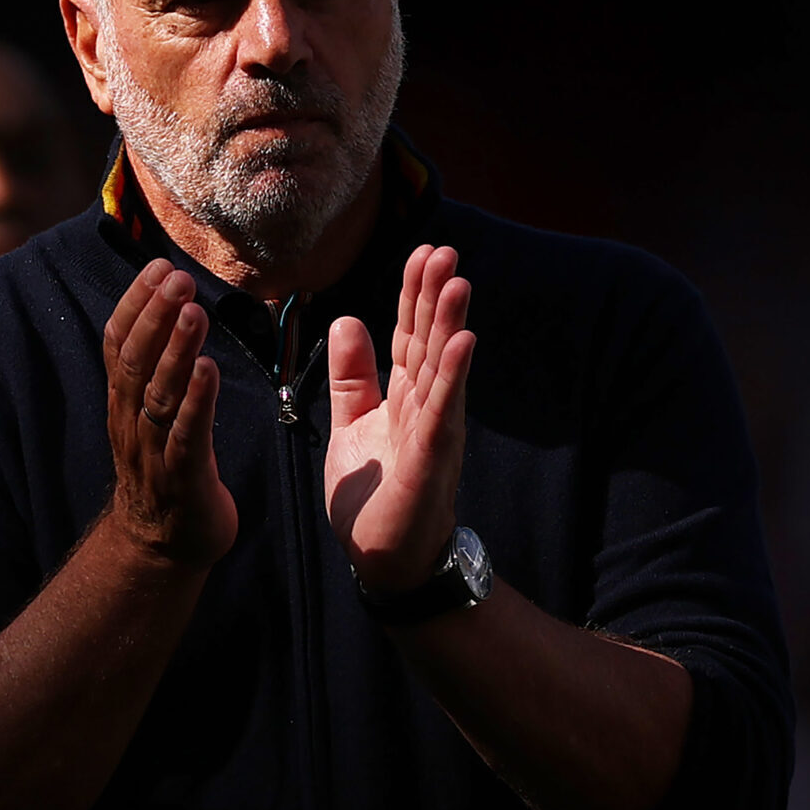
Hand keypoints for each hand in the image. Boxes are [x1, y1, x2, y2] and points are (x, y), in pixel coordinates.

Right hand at [101, 259, 236, 566]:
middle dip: (155, 315)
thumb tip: (169, 310)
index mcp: (123, 402)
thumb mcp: (150, 413)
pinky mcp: (182, 478)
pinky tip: (210, 369)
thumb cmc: (165, 469)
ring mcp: (153, 451)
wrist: (162, 548)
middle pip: (135, 361)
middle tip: (177, 277)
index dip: (136, 304)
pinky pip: (186, 436)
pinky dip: (196, 401)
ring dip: (175, 349)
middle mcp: (130, 421)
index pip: (118, 344)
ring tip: (193, 310)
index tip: (157, 266)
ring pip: (158, 393)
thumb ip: (154, 370)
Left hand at [325, 245, 476, 591]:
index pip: (408, 336)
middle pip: (428, 342)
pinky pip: (443, 411)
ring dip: (449, 324)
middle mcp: (425, 407)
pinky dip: (452, 376)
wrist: (383, 559)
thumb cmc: (373, 497)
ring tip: (457, 281)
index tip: (422, 252)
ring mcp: (433, 431)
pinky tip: (462, 343)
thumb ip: (351, 377)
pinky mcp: (433, 459)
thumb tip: (347, 319)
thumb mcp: (351, 424)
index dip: (413, 295)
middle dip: (434, 296)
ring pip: (441, 368)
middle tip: (443, 250)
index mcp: (403, 397)